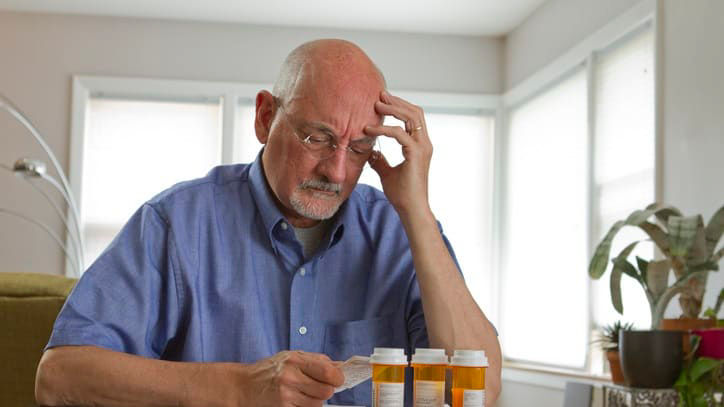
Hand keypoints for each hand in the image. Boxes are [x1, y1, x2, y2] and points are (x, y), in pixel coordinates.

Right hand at [238, 351, 343, 406]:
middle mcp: (290, 378)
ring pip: (318, 404)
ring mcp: (286, 396)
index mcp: (295, 360)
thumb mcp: (291, 357)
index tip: (337, 379)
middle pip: (326, 391)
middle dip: (326, 390)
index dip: (337, 377)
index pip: (327, 371)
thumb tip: (340, 367)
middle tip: (318, 387)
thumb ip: (316, 361)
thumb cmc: (269, 370)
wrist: (242, 386)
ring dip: (315, 401)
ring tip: (303, 394)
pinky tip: (295, 401)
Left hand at [365, 91, 432, 217]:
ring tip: (376, 105)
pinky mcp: (415, 155)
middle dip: (397, 102)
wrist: (411, 210)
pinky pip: (400, 134)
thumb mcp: (387, 173)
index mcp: (419, 146)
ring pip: (412, 117)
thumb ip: (380, 161)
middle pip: (415, 112)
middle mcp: (424, 144)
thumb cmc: (402, 194)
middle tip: (379, 95)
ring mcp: (422, 148)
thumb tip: (370, 153)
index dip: (399, 107)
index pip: (413, 118)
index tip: (382, 101)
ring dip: (393, 108)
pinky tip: (369, 130)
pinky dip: (384, 129)